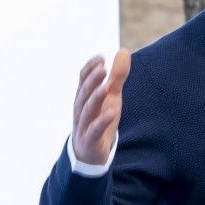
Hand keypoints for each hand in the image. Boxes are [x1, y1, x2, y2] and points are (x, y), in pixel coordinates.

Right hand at [71, 50, 130, 165]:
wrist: (89, 153)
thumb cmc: (99, 119)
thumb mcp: (111, 96)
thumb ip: (117, 76)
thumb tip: (124, 51)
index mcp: (84, 97)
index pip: (82, 79)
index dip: (90, 68)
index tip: (101, 57)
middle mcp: (81, 109)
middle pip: (84, 93)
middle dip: (92, 81)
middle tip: (102, 68)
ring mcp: (84, 125)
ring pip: (87, 110)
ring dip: (95, 98)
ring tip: (105, 88)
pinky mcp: (91, 140)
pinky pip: (95, 130)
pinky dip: (102, 121)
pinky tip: (112, 112)